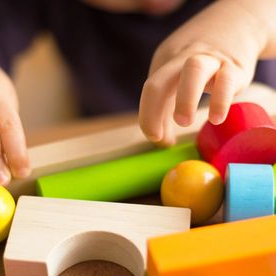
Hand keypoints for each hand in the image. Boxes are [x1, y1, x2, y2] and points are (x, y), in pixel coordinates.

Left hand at [139, 0, 267, 145]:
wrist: (237, 23)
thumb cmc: (200, 63)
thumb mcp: (177, 78)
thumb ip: (167, 108)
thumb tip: (162, 141)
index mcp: (166, 62)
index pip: (150, 90)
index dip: (148, 117)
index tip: (155, 138)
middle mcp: (183, 58)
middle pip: (161, 80)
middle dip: (155, 109)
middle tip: (158, 136)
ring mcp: (209, 59)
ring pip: (194, 70)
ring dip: (185, 99)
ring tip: (185, 123)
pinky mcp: (234, 66)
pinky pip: (226, 80)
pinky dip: (220, 101)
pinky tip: (216, 119)